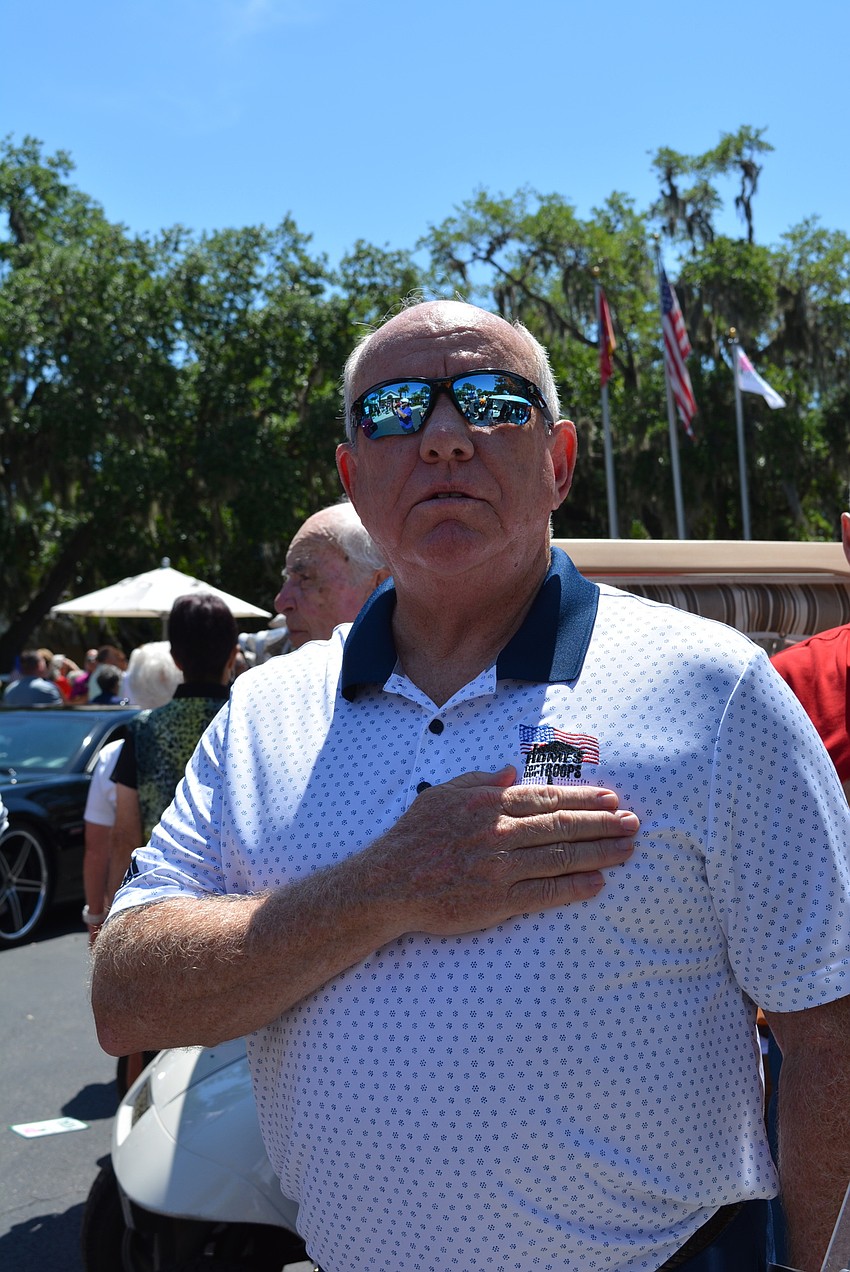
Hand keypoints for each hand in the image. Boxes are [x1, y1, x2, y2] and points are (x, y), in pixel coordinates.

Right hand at [361, 765, 638, 935]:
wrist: (387, 884)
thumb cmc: (412, 837)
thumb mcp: (441, 794)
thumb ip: (477, 782)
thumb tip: (508, 773)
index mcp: (487, 802)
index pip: (546, 798)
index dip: (584, 798)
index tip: (611, 799)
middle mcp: (498, 832)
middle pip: (562, 825)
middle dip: (603, 823)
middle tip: (634, 823)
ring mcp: (499, 868)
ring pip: (560, 857)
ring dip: (599, 852)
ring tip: (627, 850)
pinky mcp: (497, 901)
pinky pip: (544, 893)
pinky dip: (574, 887)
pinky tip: (598, 884)